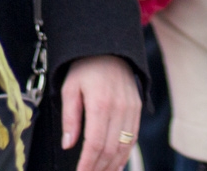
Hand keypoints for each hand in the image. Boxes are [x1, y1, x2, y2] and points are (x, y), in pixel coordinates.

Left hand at [61, 55, 141, 170]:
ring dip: (112, 165)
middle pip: (110, 149)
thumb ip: (69, 117)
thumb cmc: (85, 67)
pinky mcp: (137, 108)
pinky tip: (116, 164)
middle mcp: (119, 108)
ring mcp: (131, 109)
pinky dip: (125, 154)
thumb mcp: (69, 88)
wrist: (109, 47)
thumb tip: (68, 144)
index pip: (95, 144)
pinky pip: (134, 138)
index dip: (88, 163)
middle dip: (99, 167)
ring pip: (124, 147)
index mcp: (100, 104)